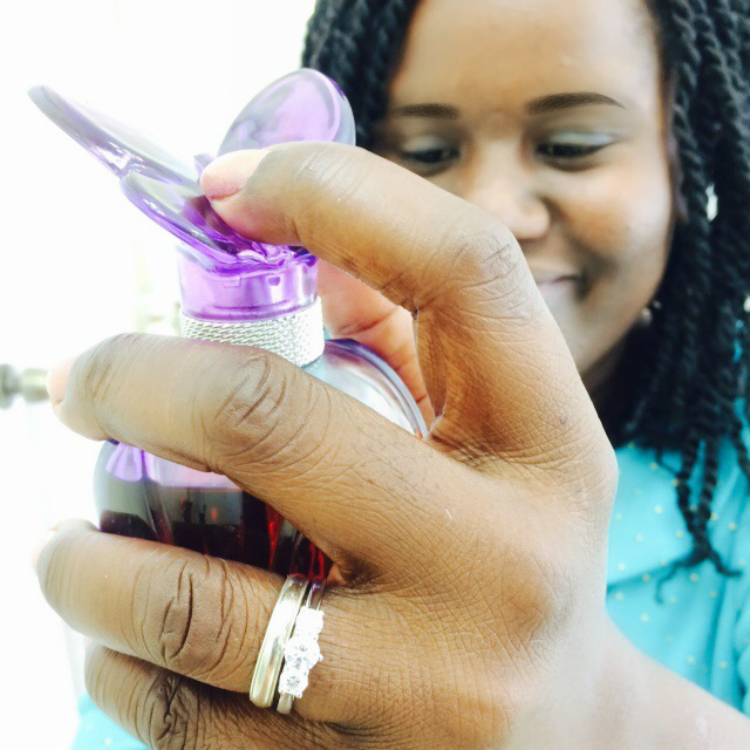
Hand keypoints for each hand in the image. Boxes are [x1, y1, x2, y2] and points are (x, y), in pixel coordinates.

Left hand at [36, 142, 618, 748]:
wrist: (564, 745)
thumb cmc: (515, 563)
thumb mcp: (505, 445)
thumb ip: (411, 336)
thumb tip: (294, 242)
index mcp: (552, 450)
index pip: (459, 269)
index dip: (334, 193)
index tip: (226, 187)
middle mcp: (503, 565)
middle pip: (267, 418)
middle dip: (133, 376)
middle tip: (85, 380)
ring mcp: (427, 688)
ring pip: (187, 601)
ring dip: (87, 557)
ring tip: (73, 546)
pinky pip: (178, 717)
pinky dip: (117, 660)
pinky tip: (124, 641)